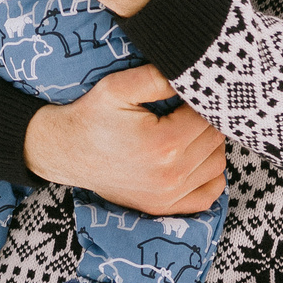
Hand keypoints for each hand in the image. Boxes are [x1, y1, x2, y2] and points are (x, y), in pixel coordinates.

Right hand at [24, 67, 226, 214]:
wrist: (65, 152)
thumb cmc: (91, 117)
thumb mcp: (117, 87)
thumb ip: (156, 77)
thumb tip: (192, 75)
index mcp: (165, 144)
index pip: (208, 116)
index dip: (199, 100)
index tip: (184, 94)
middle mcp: (171, 175)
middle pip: (215, 139)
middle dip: (205, 120)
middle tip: (184, 110)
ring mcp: (168, 196)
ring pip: (217, 164)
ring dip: (209, 145)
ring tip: (186, 131)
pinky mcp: (163, 207)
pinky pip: (209, 193)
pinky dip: (209, 175)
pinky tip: (193, 158)